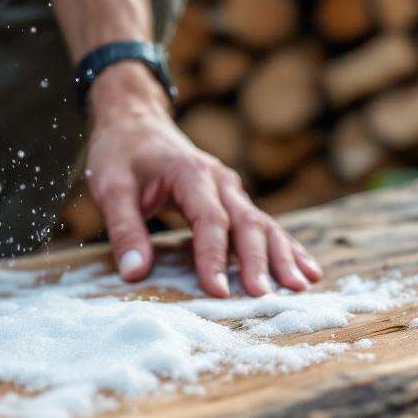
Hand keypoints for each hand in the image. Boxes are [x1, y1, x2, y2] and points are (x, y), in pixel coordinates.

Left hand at [84, 63, 323, 296]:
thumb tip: (134, 273)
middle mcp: (220, 179)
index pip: (209, 219)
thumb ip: (124, 229)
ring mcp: (231, 188)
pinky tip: (307, 270)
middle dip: (258, 261)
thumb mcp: (111, 187)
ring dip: (283, 255)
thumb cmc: (122, 153)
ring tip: (300, 287)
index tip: (217, 290)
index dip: (214, 256)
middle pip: (246, 222)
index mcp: (191, 173)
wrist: (135, 121)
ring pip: (263, 223)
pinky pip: (263, 224)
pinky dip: (286, 247)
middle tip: (264, 296)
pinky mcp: (233, 199)